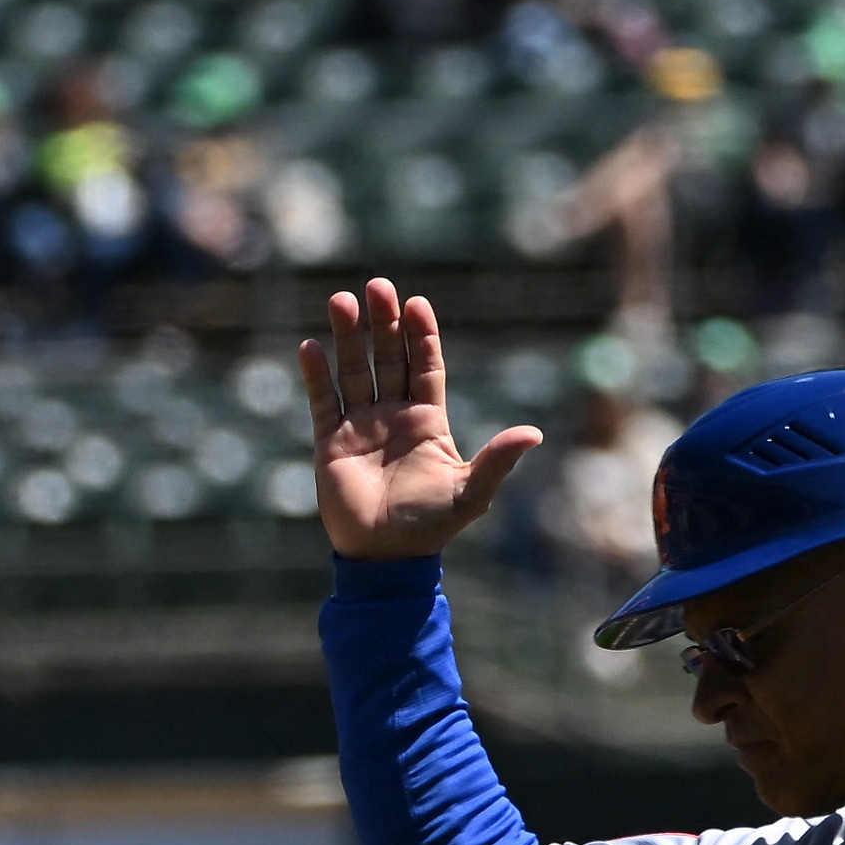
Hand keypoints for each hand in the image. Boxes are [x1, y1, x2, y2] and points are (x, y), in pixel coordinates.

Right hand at [301, 278, 540, 562]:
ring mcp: (360, 426)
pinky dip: (316, 375)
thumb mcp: (470, 492)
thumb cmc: (430, 526)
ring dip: (348, 336)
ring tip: (341, 300)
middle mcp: (393, 415)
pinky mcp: (330, 443)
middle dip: (383, 322)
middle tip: (378, 286)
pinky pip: (322, 401)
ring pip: (354, 371)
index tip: (417, 303)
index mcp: (428, 420)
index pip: (425, 365)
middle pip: (388, 357)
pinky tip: (311, 346)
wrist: (385, 558)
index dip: (421, 335)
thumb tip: (534, 433)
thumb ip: (497, 460)